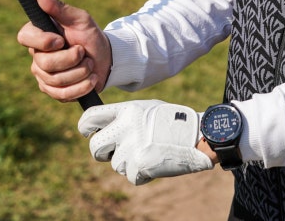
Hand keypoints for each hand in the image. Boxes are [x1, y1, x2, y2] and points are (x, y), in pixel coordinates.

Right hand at [16, 0, 110, 101]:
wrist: (106, 59)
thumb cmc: (90, 36)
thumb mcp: (80, 19)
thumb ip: (59, 8)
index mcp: (39, 34)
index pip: (24, 37)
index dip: (42, 41)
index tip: (60, 40)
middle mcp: (37, 56)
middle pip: (45, 63)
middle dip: (71, 59)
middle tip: (83, 52)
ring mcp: (43, 76)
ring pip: (56, 80)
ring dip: (80, 72)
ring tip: (90, 64)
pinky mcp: (53, 91)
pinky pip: (63, 94)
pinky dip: (82, 87)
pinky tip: (91, 79)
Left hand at [78, 100, 213, 184]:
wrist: (199, 135)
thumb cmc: (173, 121)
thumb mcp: (147, 108)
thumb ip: (125, 117)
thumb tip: (102, 127)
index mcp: (127, 109)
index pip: (90, 117)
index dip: (85, 128)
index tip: (88, 133)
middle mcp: (126, 127)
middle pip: (95, 148)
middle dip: (103, 153)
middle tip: (118, 152)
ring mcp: (132, 146)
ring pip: (116, 165)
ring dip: (130, 163)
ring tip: (150, 152)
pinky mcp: (139, 165)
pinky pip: (131, 176)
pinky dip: (143, 174)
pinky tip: (157, 161)